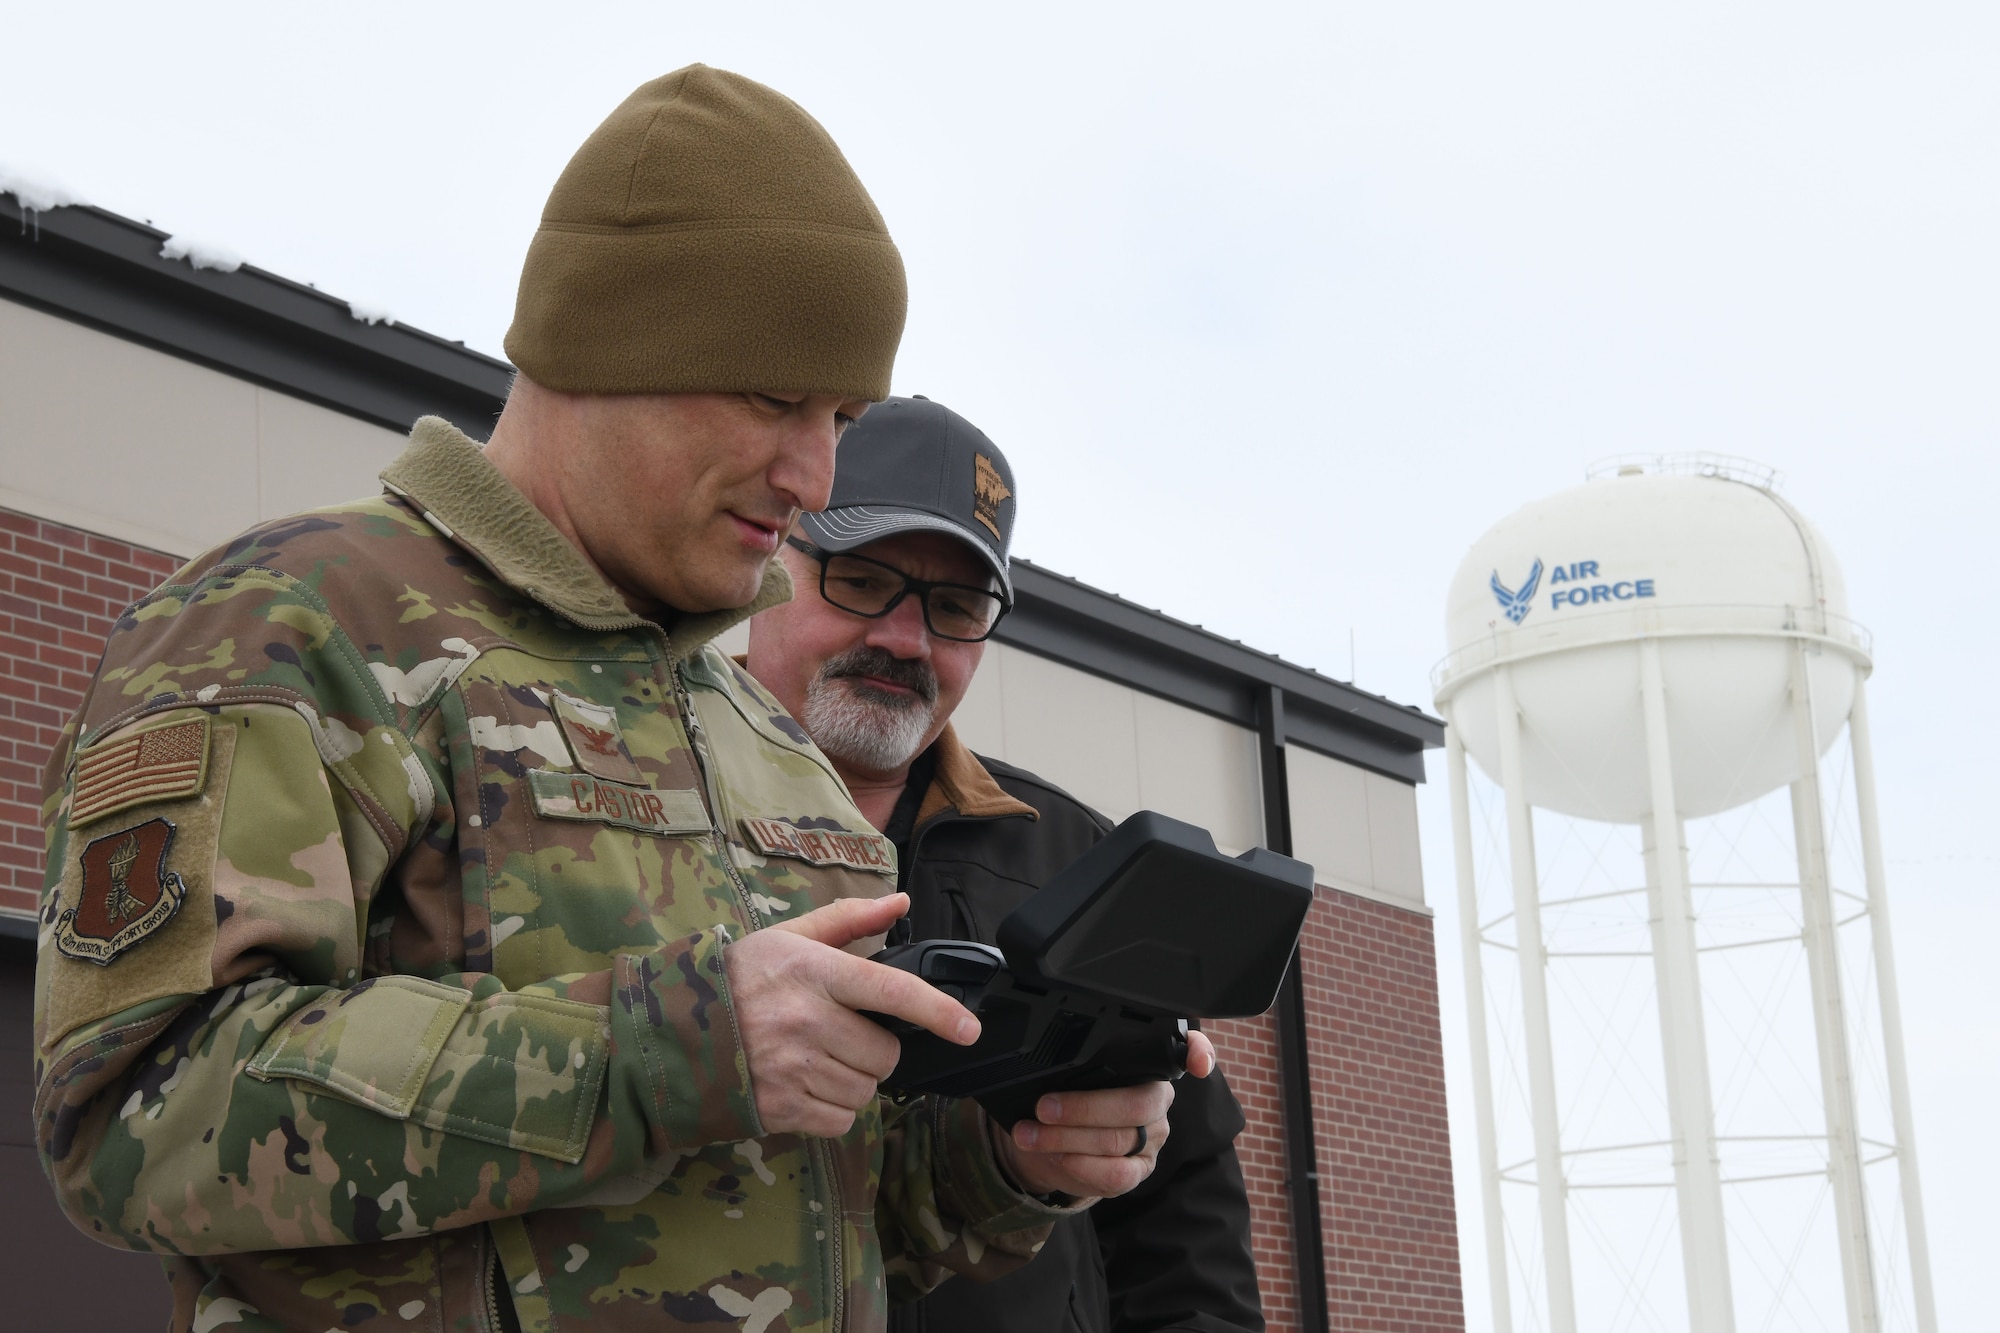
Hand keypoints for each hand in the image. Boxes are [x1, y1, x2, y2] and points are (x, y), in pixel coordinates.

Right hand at [726, 893, 979, 1136]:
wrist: (670, 1029)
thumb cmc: (738, 978)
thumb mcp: (788, 936)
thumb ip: (848, 921)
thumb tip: (900, 903)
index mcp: (813, 972)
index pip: (891, 992)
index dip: (938, 1012)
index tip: (968, 1029)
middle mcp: (805, 1021)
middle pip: (884, 1055)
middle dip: (875, 1051)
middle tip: (841, 1035)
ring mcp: (791, 1068)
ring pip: (864, 1091)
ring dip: (854, 1081)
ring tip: (818, 1059)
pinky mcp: (779, 1108)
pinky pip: (839, 1121)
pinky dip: (833, 1110)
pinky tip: (806, 1086)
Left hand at [994, 1030, 1215, 1198]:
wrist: (1049, 1143)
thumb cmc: (1062, 1098)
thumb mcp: (1061, 1073)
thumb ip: (1065, 1061)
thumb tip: (1031, 1051)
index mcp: (1146, 1063)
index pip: (1185, 1050)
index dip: (1199, 1052)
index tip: (1197, 1062)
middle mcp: (1158, 1100)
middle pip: (1135, 1104)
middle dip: (1083, 1107)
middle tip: (1043, 1107)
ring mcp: (1153, 1138)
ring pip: (1118, 1141)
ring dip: (1066, 1138)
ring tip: (1029, 1134)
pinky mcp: (1140, 1170)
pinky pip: (1116, 1174)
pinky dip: (1080, 1166)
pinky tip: (1055, 1157)